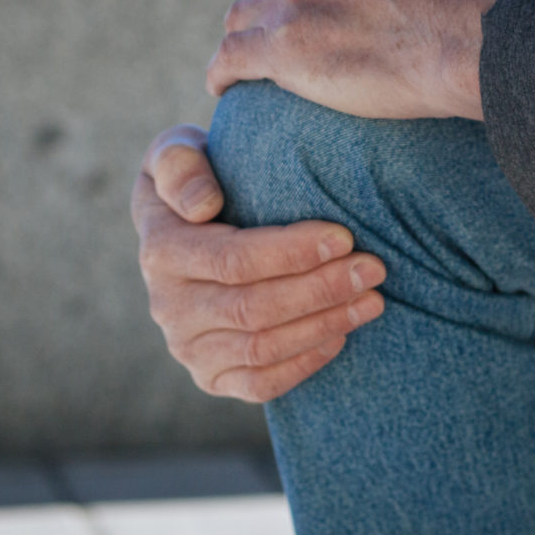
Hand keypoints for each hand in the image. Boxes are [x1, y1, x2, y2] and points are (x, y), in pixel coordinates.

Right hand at [132, 124, 386, 400]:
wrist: (193, 225)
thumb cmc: (203, 177)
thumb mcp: (179, 150)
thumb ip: (181, 165)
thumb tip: (203, 207)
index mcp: (161, 250)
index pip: (232, 260)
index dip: (291, 253)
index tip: (343, 237)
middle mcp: (167, 307)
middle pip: (253, 308)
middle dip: (320, 290)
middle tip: (373, 269)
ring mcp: (188, 348)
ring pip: (262, 348)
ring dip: (324, 324)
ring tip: (373, 299)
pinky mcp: (210, 377)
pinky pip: (260, 384)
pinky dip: (305, 362)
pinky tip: (342, 334)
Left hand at [205, 0, 511, 118]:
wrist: (469, 37)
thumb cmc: (474, 3)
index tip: (322, 21)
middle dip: (281, 19)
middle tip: (292, 53)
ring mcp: (293, 3)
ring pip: (245, 20)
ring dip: (246, 42)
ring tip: (245, 70)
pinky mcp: (282, 48)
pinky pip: (231, 58)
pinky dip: (222, 73)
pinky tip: (222, 90)